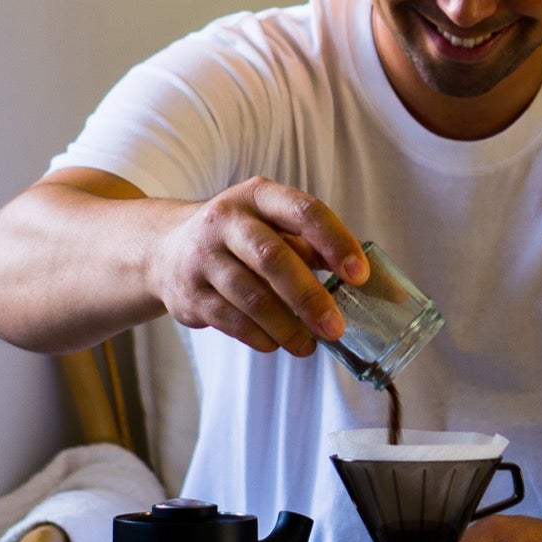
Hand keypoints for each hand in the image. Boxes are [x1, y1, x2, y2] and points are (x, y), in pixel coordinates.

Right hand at [146, 177, 367, 356]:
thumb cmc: (239, 238)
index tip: (359, 275)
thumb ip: (317, 248)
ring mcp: (203, 256)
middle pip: (273, 257)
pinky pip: (230, 320)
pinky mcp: (190, 292)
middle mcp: (227, 219)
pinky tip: (277, 344)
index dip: (335, 242)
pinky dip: (259, 336)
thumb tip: (376, 284)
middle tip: (335, 327)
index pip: (304, 211)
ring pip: (250, 295)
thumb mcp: (274, 226)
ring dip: (285, 326)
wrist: (165, 249)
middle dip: (309, 296)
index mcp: (259, 196)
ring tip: (309, 345)